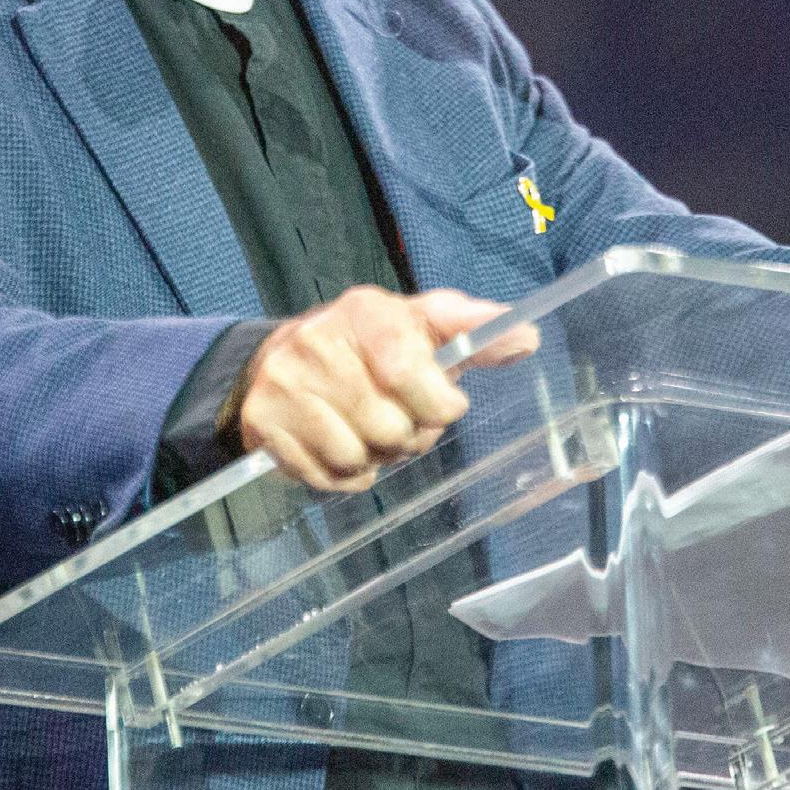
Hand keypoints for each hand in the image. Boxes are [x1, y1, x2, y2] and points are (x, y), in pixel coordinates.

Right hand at [232, 286, 538, 491]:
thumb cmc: (370, 343)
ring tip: (372, 432)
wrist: (282, 357)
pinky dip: (348, 476)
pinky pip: (327, 478)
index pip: (408, 371)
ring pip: (357, 457)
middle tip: (403, 420)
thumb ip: (474, 331)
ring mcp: (284, 384)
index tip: (446, 405)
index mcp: (365, 311)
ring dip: (378, 458)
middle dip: (410, 436)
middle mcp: (317, 341)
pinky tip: (344, 447)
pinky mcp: (262, 424)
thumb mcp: (422, 325)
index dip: (438, 404)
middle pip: (388, 427)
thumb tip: (527, 337)